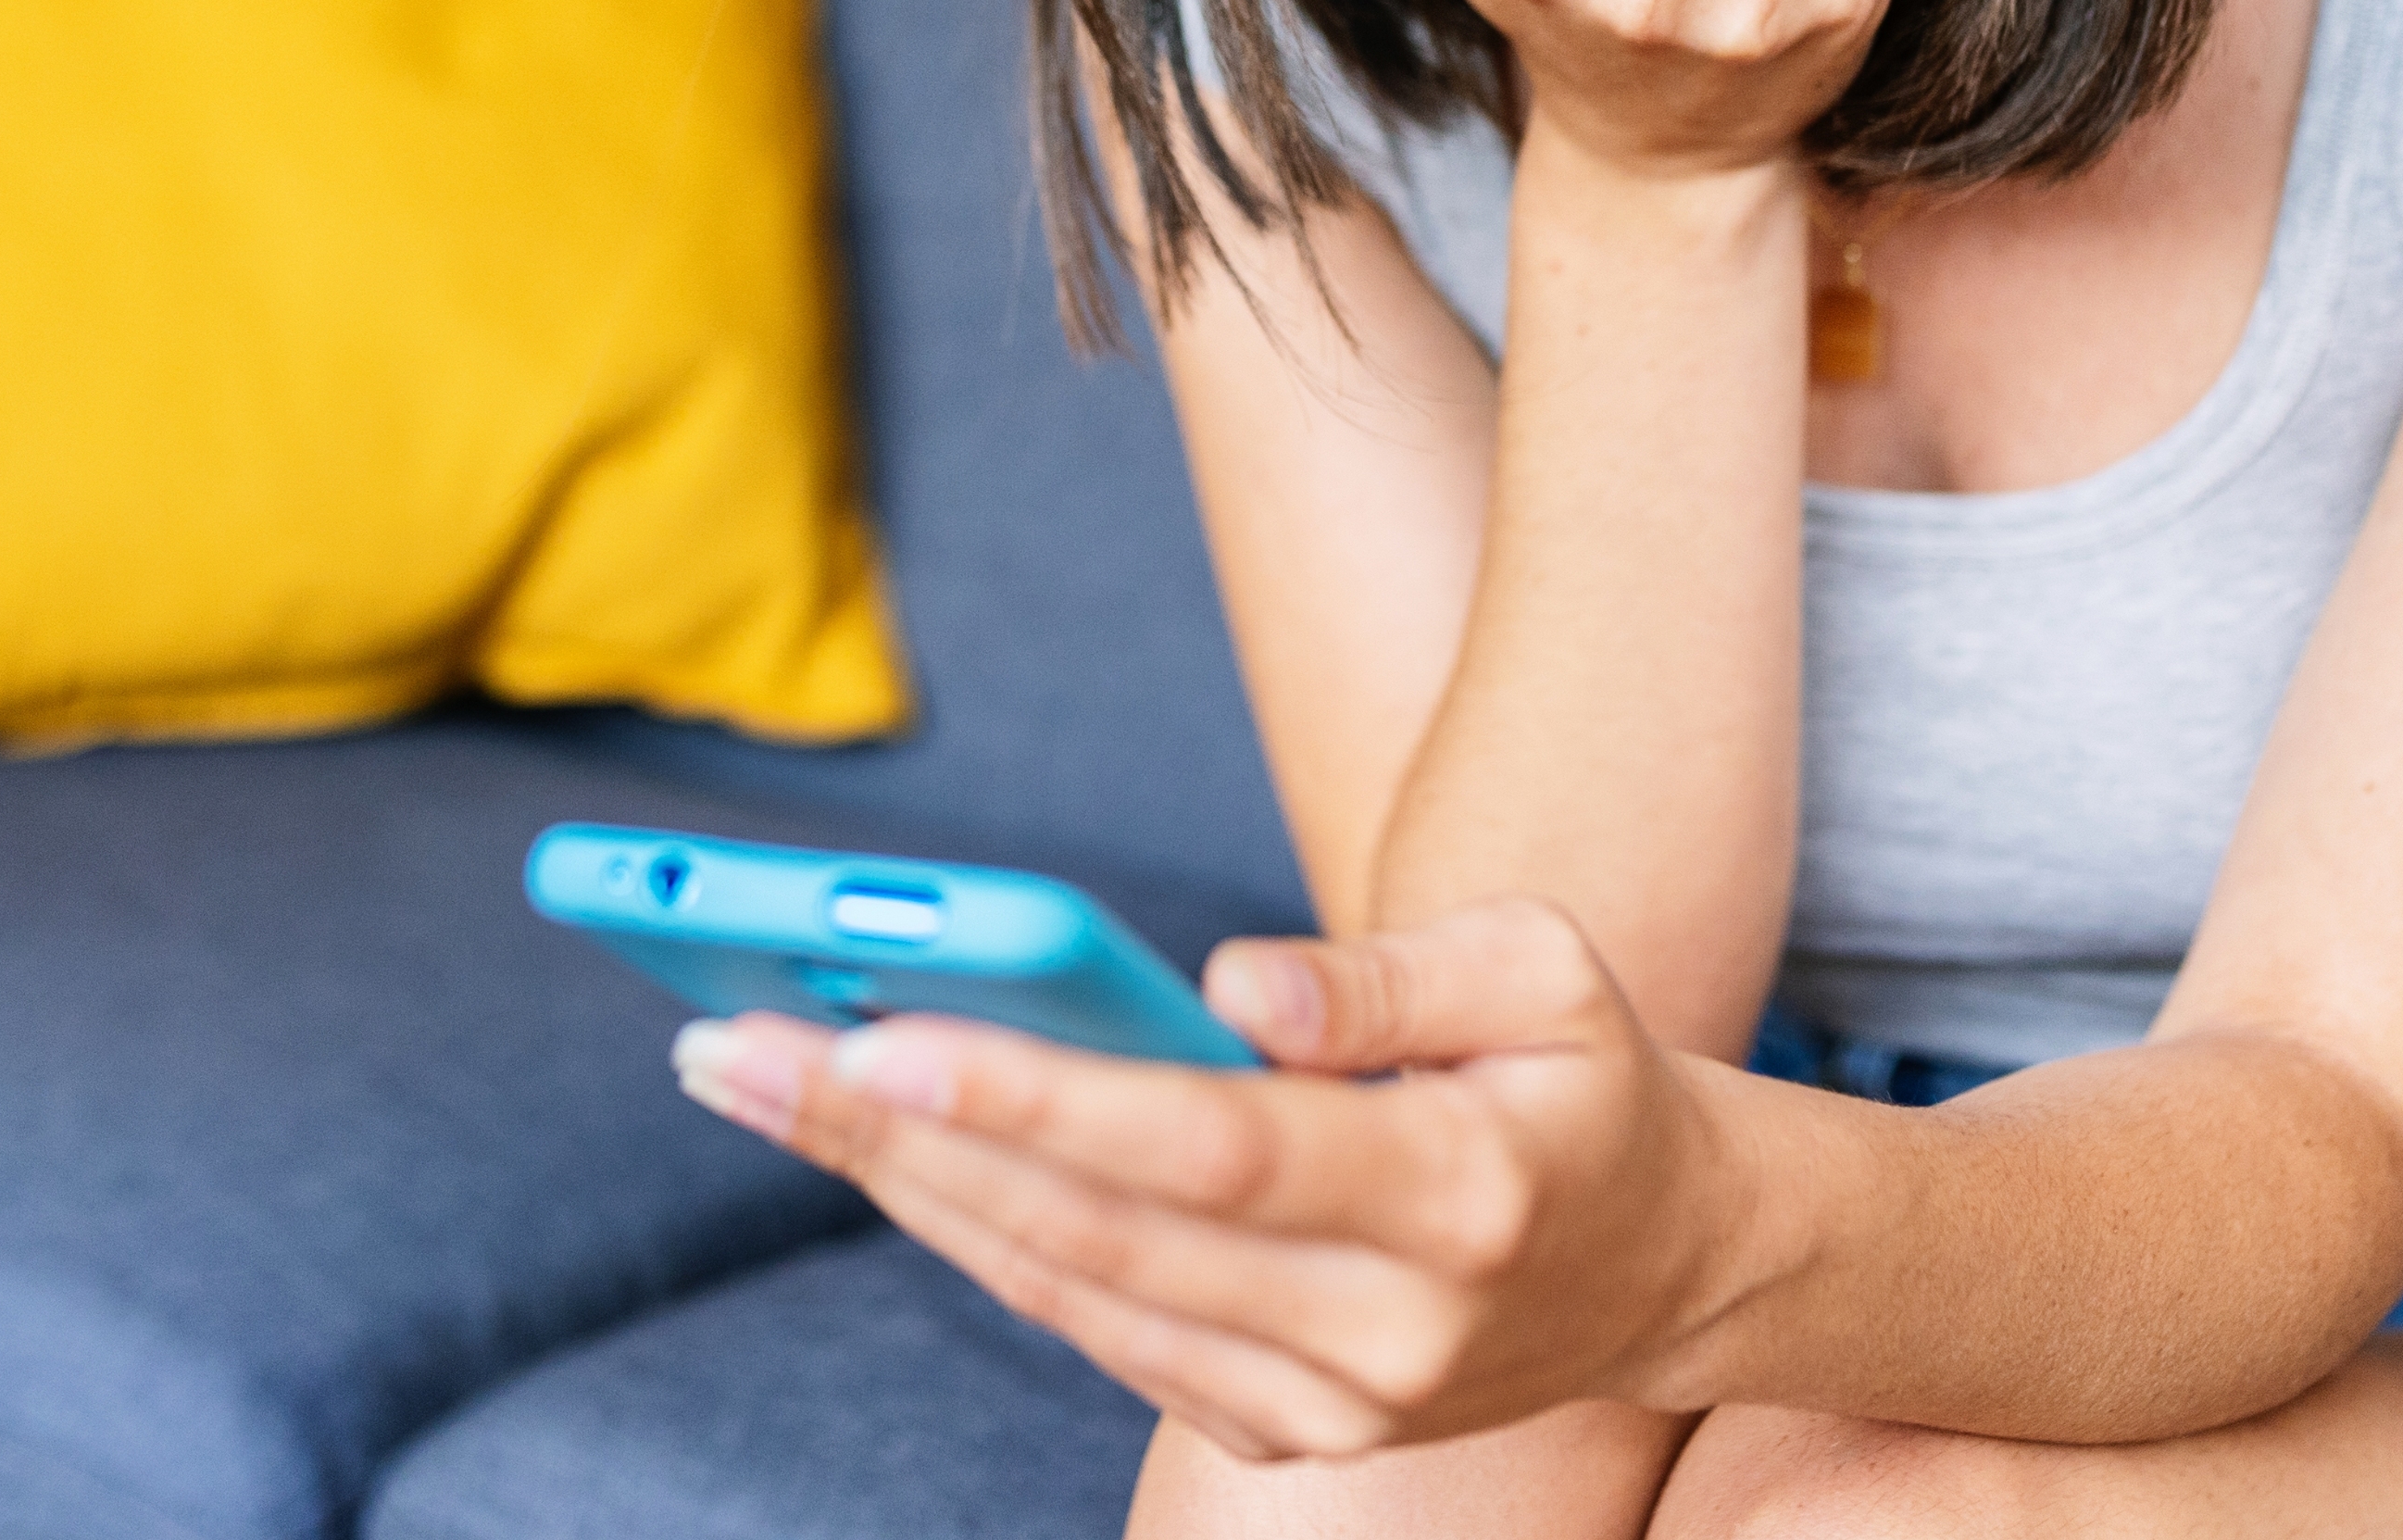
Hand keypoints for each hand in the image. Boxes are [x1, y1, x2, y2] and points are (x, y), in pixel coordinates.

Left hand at [669, 901, 1739, 1460]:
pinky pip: (1091, 1329)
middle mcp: (1385, 1332)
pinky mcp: (1280, 1435)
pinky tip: (871, 1144)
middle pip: (1095, 1230)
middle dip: (897, 1130)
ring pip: (1067, 1292)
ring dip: (896, 1182)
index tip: (881, 1025)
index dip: (1039, 1093)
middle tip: (731, 1040)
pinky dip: (971, 1235)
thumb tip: (1225, 984)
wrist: (1671, 1266)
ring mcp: (1328, 1407)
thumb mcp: (1544, 968)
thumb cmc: (1582, 1074)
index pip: (1210, 1146)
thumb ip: (1387, 969)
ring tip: (753, 1073)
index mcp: (1460, 1192)